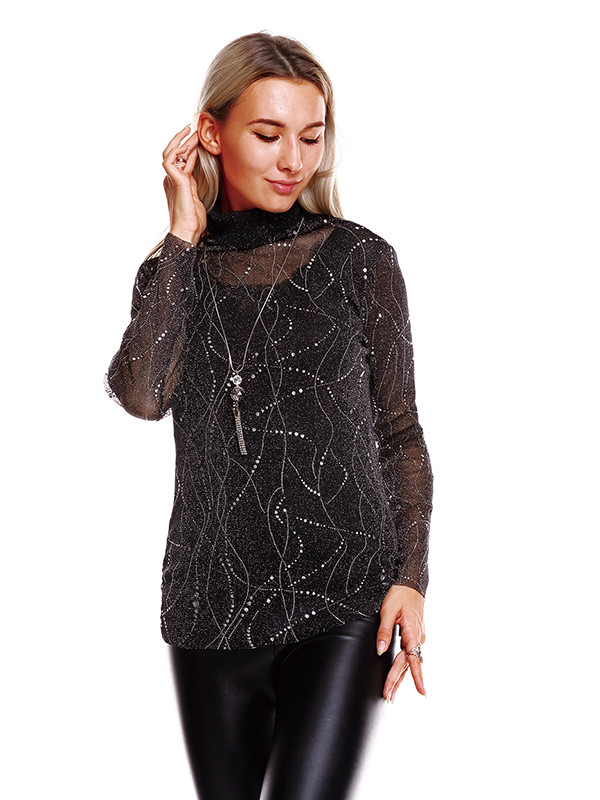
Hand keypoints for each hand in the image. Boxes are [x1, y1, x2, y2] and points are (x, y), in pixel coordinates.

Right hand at [162, 124, 206, 244]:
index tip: (198, 139)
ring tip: (191, 132)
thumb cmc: (193, 220)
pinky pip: (170, 159)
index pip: (182, 161)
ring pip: (171, 152)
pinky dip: (178, 150)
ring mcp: (171, 179)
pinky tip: (188, 144)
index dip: (189, 149)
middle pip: (174, 153)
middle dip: (184, 140)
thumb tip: (199, 175)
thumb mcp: (197, 197)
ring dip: (181, 140)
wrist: (187, 230)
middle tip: (194, 129)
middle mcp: (171, 179)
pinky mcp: (174, 180)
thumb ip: (195, 184)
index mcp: (177, 183)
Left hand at [377, 585, 425, 701]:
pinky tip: (399, 675)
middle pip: (407, 663)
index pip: (414, 658)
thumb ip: (384, 632)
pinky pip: (409, 655)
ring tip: (391, 693)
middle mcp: (418, 637)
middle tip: (388, 696)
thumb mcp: (387, 610)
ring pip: (408, 661)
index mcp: (412, 632)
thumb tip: (379, 650)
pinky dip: (404, 667)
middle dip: (397, 681)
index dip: (417, 676)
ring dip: (400, 677)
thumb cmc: (400, 595)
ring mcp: (417, 637)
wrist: (411, 584)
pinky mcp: (415, 636)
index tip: (421, 692)